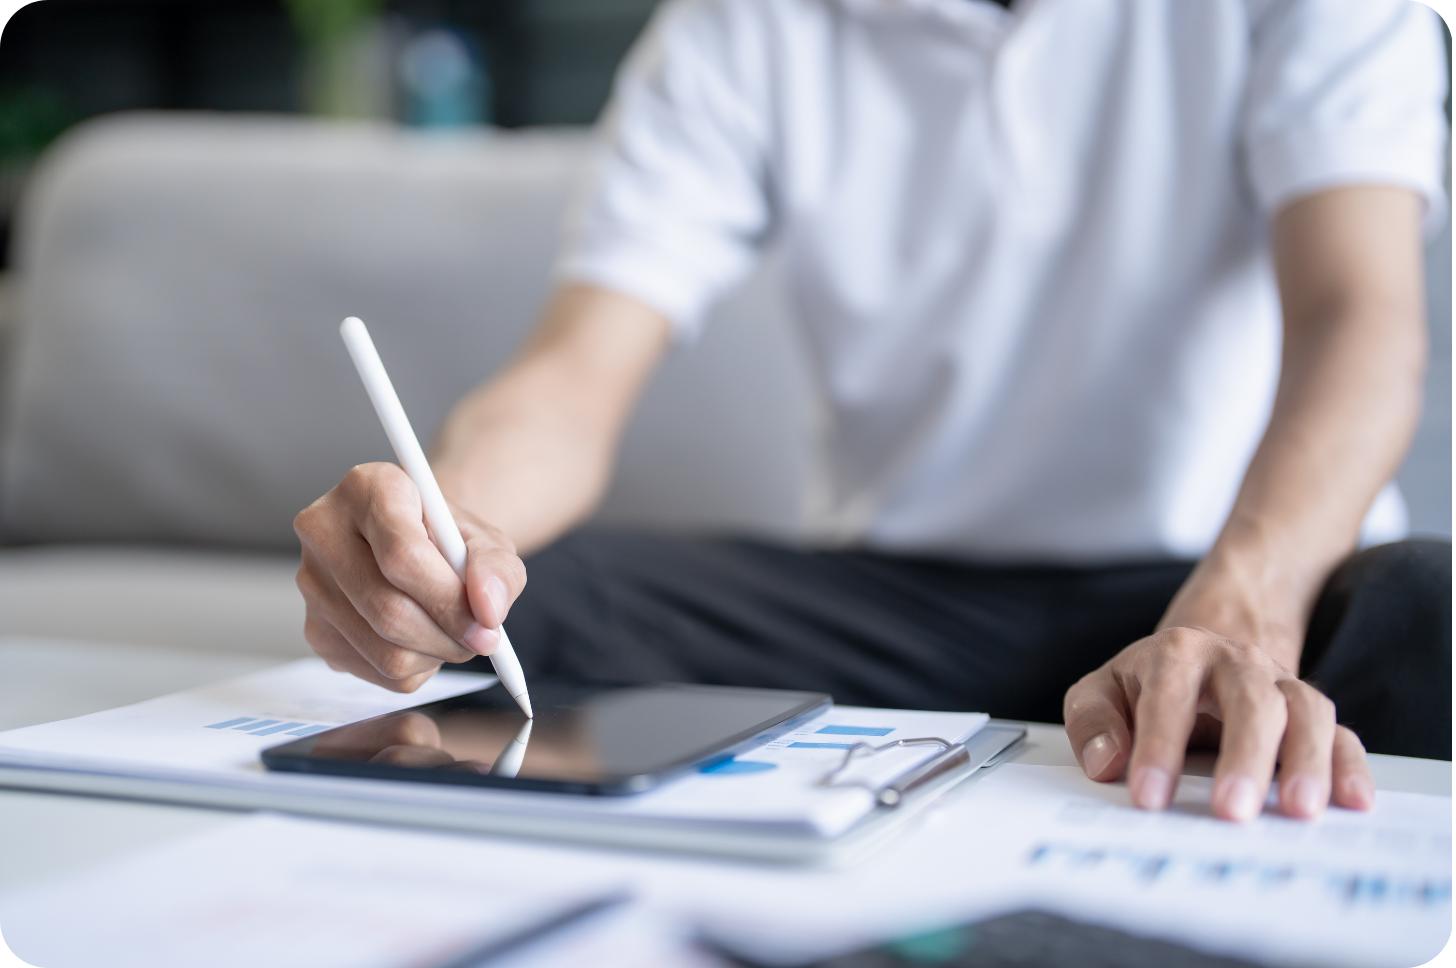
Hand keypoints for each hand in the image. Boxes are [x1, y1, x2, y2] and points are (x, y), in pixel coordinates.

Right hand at [293, 462, 526, 691]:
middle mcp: (323, 530)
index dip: (449, 599)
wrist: (418, 548)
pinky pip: (375, 671)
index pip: (402, 555)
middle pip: (388, 610)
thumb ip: (496, 568)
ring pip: (383, 650)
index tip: (488, 623)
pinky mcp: (314, 628)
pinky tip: (422, 639)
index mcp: (367, 488)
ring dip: (435, 655)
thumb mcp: (485, 540)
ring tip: (451, 631)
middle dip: (448, 636)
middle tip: (482, 639)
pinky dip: (414, 668)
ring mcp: (311, 583)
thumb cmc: (449, 540)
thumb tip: (489, 609)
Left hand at [1063, 626, 1373, 821]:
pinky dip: (1350, 765)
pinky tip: (1353, 801)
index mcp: (1178, 653)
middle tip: (1231, 811)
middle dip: (1243, 756)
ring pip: (1305, 711)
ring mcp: (1279, 686)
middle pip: (1251, 700)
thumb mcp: (1103, 690)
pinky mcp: (1309, 716)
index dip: (1159, 746)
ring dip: (1306, 759)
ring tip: (1298, 810)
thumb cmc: (1146, 684)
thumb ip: (1093, 720)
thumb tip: (1105, 761)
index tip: (1148, 796)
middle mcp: (1236, 662)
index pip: (1169, 695)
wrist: (1204, 654)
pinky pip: (1340, 734)